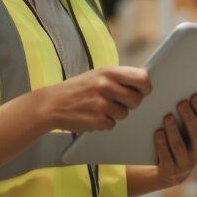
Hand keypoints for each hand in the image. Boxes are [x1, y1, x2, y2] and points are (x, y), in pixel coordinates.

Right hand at [35, 66, 151, 132]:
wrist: (51, 104)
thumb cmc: (78, 89)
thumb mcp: (97, 75)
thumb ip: (118, 78)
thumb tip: (144, 82)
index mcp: (108, 72)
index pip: (141, 78)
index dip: (146, 87)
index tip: (144, 91)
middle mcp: (106, 86)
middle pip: (136, 99)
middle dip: (130, 103)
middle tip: (118, 102)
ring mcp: (101, 103)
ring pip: (125, 114)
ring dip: (115, 114)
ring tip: (99, 108)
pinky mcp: (97, 120)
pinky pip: (112, 124)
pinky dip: (104, 123)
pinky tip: (92, 116)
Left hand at [154, 93, 196, 186]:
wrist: (171, 171)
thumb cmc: (181, 142)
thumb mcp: (190, 133)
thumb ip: (192, 119)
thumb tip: (190, 96)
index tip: (194, 95)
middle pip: (196, 134)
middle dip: (189, 117)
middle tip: (181, 102)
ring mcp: (185, 164)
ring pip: (179, 146)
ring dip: (173, 130)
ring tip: (167, 116)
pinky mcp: (170, 170)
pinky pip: (165, 156)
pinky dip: (161, 143)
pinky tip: (157, 132)